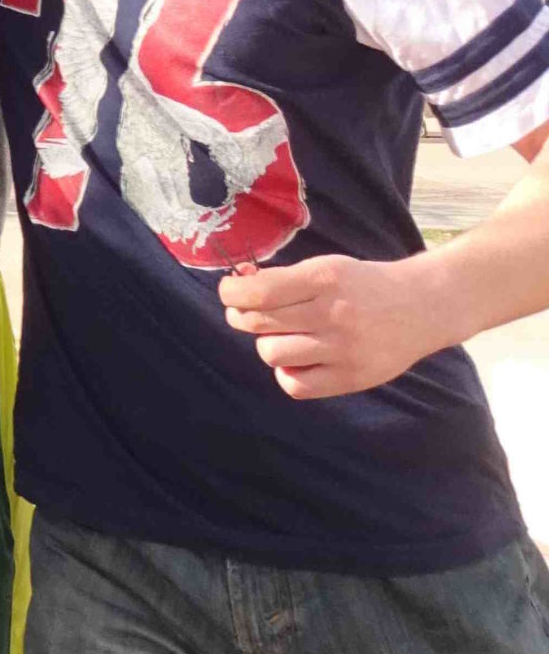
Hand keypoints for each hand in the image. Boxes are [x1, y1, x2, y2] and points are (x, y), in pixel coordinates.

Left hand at [219, 254, 443, 398]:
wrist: (422, 306)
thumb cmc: (364, 284)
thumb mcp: (327, 267)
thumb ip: (284, 279)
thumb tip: (237, 287)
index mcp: (324, 279)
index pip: (259, 292)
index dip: (232, 293)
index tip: (230, 292)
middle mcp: (333, 314)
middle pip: (259, 323)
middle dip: (240, 316)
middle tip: (246, 314)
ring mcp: (344, 349)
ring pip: (272, 353)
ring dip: (266, 344)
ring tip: (281, 336)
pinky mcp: (353, 378)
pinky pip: (296, 386)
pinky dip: (287, 373)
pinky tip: (298, 360)